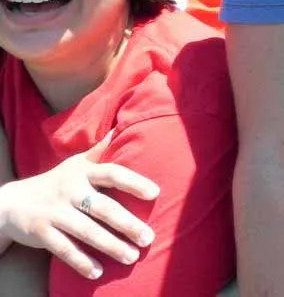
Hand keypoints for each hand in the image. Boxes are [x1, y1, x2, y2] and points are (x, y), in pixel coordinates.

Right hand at [0, 132, 158, 279]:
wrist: (11, 202)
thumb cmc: (57, 182)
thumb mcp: (77, 163)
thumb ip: (100, 149)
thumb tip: (122, 126)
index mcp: (82, 172)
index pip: (112, 173)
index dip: (133, 182)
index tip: (155, 193)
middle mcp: (70, 190)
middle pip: (102, 206)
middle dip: (127, 223)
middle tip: (149, 237)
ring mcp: (54, 212)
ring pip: (86, 231)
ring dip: (110, 245)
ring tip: (132, 257)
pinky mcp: (41, 232)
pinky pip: (63, 249)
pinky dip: (81, 261)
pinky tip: (98, 272)